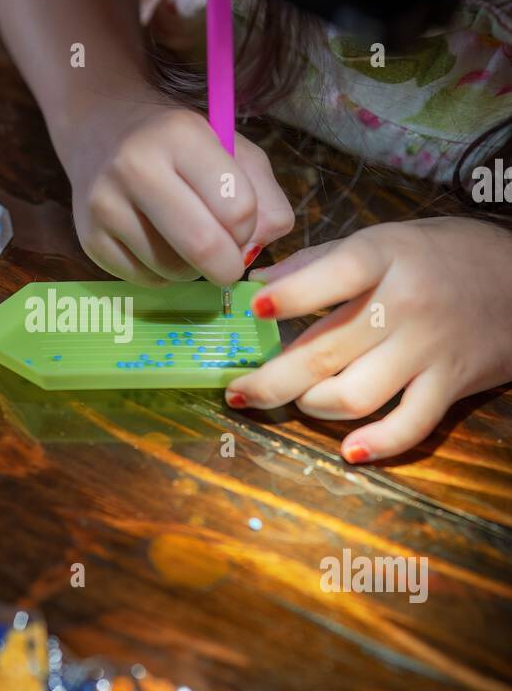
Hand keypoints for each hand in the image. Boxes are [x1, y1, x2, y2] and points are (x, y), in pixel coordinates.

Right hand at [65, 102, 294, 285]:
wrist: (101, 132)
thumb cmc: (178, 146)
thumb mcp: (232, 150)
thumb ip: (265, 197)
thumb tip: (256, 248)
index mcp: (180, 135)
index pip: (237, 208)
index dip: (249, 227)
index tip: (240, 223)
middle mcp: (134, 166)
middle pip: (203, 246)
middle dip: (228, 266)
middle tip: (229, 262)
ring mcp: (105, 206)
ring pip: (174, 270)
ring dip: (192, 268)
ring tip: (184, 239)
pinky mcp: (89, 240)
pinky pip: (145, 280)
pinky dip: (162, 273)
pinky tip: (156, 244)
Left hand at [226, 217, 511, 461]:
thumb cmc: (440, 256)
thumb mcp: (384, 239)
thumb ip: (319, 261)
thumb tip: (257, 281)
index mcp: (384, 257)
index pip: (335, 274)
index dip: (292, 294)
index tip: (254, 309)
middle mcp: (404, 304)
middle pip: (325, 352)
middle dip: (271, 380)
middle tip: (238, 393)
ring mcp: (428, 348)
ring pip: (355, 394)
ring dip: (314, 405)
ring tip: (301, 399)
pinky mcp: (451, 384)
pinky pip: (410, 424)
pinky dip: (378, 444)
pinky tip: (348, 451)